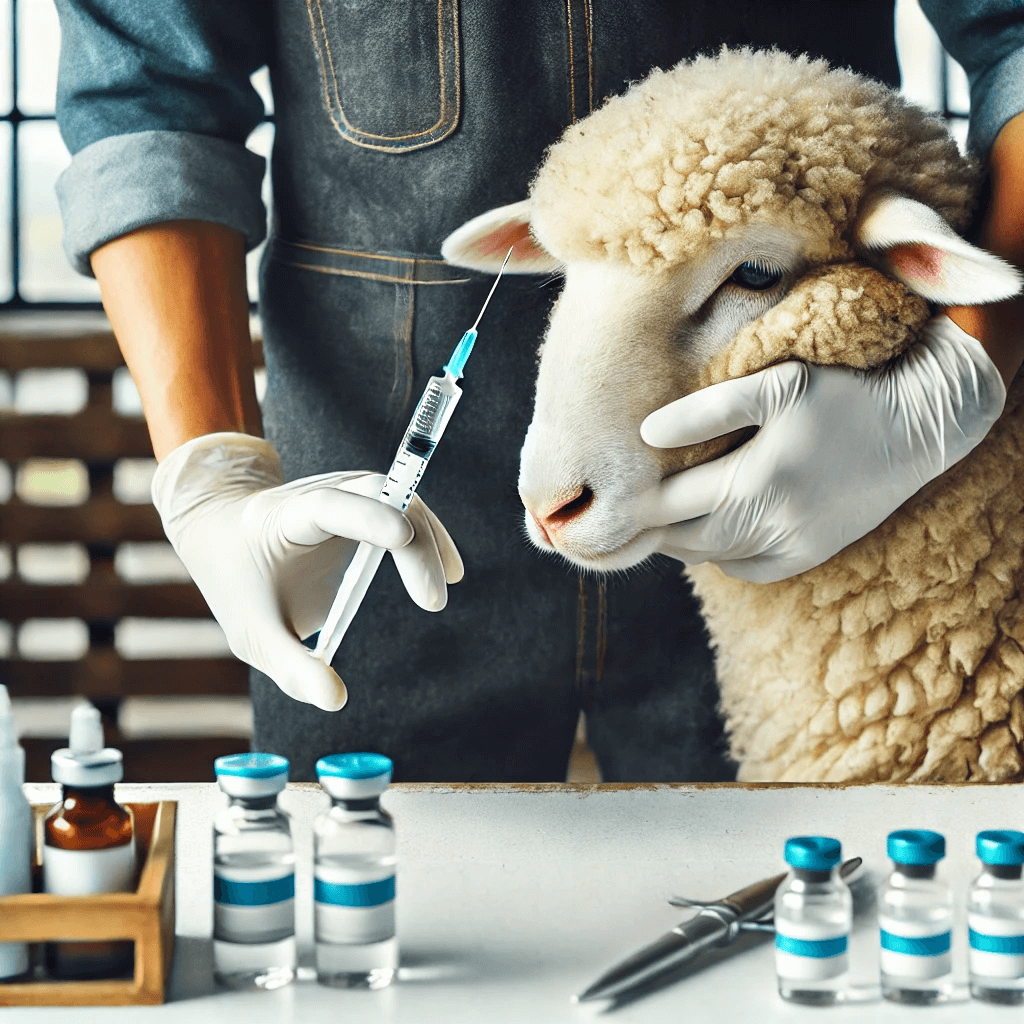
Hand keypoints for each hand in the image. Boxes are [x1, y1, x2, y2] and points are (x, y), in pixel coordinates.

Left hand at [151, 433, 462, 709]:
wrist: (226, 536)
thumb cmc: (240, 583)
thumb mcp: (253, 633)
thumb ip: (291, 667)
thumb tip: (335, 700)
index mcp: (286, 518)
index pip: (329, 507)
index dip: (366, 516)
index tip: (401, 537)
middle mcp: (324, 493)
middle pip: (380, 499)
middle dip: (414, 543)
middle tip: (432, 600)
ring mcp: (349, 494)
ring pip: (401, 501)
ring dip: (429, 543)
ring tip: (439, 591)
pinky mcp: (367, 506)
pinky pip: (406, 513)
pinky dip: (428, 542)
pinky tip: (450, 570)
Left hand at [637, 315, 1005, 582]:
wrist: (919, 424)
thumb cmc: (844, 392)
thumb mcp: (777, 385)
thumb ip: (709, 410)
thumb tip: (648, 433)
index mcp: (753, 482)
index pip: (670, 507)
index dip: (634, 507)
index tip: (607, 500)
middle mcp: (770, 524)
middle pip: (686, 540)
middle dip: (649, 530)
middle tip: (620, 516)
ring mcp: (793, 544)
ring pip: (714, 557)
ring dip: (680, 544)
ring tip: (653, 523)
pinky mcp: (811, 552)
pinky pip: (749, 568)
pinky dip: (720, 556)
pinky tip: (709, 534)